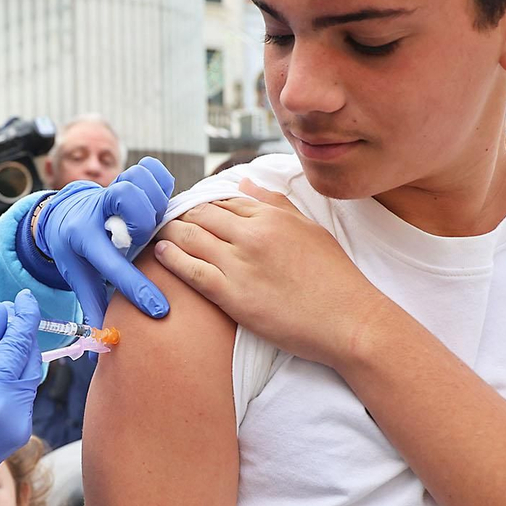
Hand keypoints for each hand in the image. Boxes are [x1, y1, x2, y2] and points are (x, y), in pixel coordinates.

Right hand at [0, 292, 40, 505]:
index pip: (18, 348)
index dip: (23, 318)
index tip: (23, 297)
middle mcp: (17, 416)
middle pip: (30, 361)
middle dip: (21, 333)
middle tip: (2, 312)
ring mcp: (21, 428)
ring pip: (28, 377)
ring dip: (16, 352)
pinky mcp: (19, 433)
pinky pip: (21, 393)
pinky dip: (12, 373)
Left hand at [33, 157, 175, 325]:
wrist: (64, 214)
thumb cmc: (76, 250)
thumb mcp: (77, 276)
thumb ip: (92, 305)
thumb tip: (103, 345)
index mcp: (82, 237)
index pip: (111, 264)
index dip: (136, 288)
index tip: (160, 310)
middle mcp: (98, 209)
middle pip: (129, 203)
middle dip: (143, 224)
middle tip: (143, 238)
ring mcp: (114, 190)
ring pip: (141, 182)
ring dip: (153, 202)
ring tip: (153, 220)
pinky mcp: (129, 177)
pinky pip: (153, 169)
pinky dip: (161, 181)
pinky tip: (159, 200)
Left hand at [152, 180, 377, 369]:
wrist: (349, 321)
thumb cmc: (335, 277)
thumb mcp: (310, 229)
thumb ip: (275, 204)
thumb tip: (244, 184)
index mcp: (271, 216)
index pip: (222, 200)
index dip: (199, 204)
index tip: (185, 209)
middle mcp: (252, 235)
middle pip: (200, 215)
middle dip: (178, 215)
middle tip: (161, 219)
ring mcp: (241, 265)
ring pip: (190, 238)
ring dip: (168, 232)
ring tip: (155, 233)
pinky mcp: (234, 296)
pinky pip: (191, 271)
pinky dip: (171, 258)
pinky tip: (161, 253)